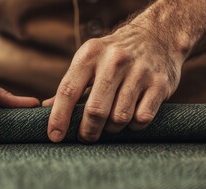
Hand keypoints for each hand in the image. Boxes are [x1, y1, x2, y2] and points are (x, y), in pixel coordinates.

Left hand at [45, 24, 184, 142]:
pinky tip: (130, 120)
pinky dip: (134, 126)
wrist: (157, 36)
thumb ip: (69, 85)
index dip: (59, 117)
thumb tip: (45, 108)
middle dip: (87, 131)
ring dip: (111, 129)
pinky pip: (142, 118)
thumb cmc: (114, 55)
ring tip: (109, 126)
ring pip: (119, 118)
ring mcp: (139, 72)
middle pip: (96, 110)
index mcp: (90, 54)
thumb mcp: (89, 61)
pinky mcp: (160, 84)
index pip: (68, 91)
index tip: (55, 136)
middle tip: (86, 137)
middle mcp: (114, 61)